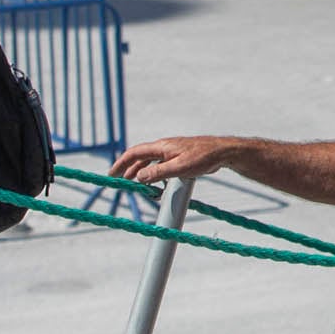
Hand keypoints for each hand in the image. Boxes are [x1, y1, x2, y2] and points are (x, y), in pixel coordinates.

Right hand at [109, 132, 251, 186]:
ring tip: (133, 184)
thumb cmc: (203, 157)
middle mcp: (164, 148)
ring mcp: (172, 153)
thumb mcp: (179, 167)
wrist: (222, 153)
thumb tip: (139, 177)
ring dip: (140, 173)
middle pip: (140, 158)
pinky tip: (156, 186)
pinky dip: (154, 175)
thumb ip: (158, 173)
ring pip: (150, 163)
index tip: (112, 173)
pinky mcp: (179, 159)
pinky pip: (161, 167)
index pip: (135, 153)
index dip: (121, 162)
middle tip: (118, 180)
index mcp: (161, 147)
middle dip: (128, 168)